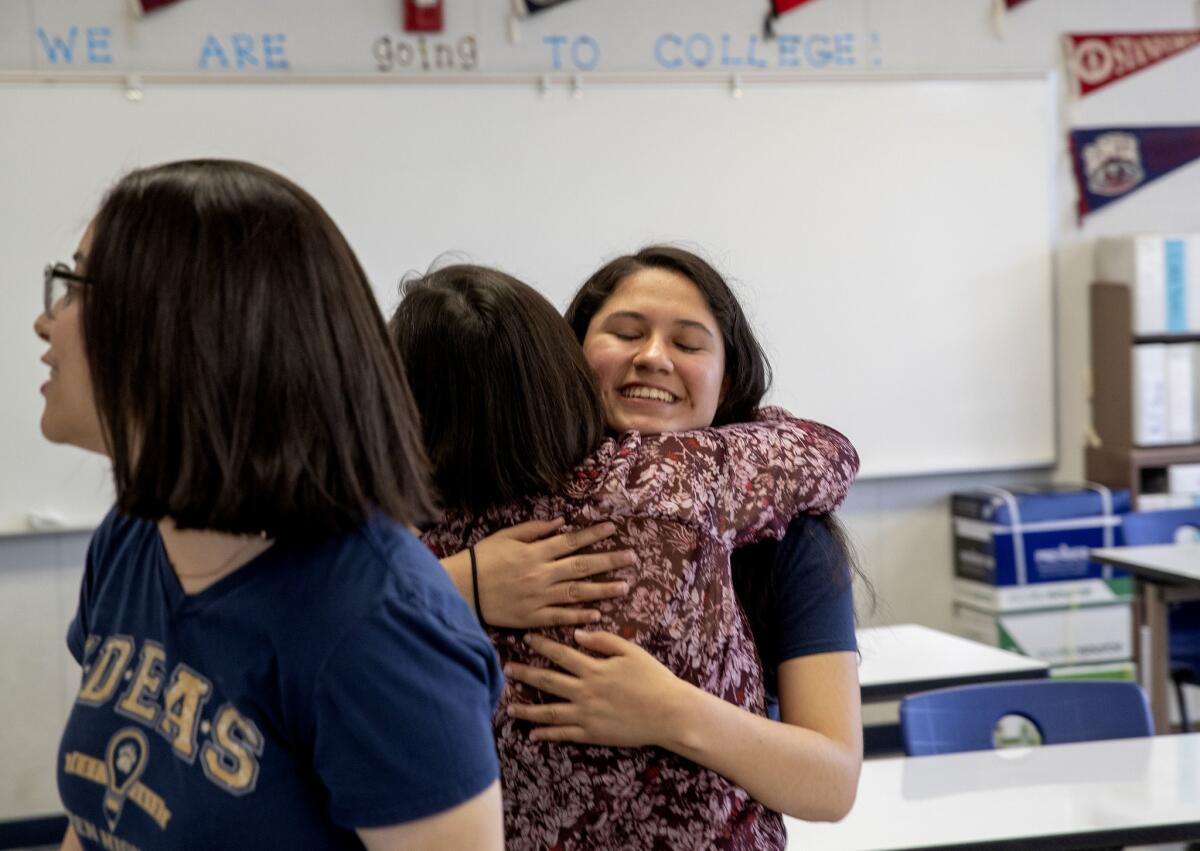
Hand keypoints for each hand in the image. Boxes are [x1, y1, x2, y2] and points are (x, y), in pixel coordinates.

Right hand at [471, 519, 634, 628]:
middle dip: (609, 560)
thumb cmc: (482, 559)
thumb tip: (561, 523)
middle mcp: (541, 574)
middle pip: (582, 566)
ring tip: (624, 586)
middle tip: (632, 558)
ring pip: (577, 592)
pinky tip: (597, 614)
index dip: (594, 534)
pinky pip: (560, 616)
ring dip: (602, 589)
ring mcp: (539, 597)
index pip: (572, 541)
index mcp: (536, 552)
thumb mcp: (506, 537)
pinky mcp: (532, 617)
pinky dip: (579, 616)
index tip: (613, 528)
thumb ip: (534, 530)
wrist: (462, 588)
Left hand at [504, 630, 689, 747]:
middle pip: (548, 681)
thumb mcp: (631, 651)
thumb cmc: (654, 678)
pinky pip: (564, 734)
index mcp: (594, 669)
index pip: (561, 654)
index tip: (526, 638)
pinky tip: (532, 734)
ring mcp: (586, 715)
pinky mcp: (592, 734)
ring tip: (509, 706)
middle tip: (506, 668)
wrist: (669, 713)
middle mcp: (585, 691)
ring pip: (549, 711)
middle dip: (525, 674)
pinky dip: (546, 734)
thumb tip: (577, 633)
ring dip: (527, 708)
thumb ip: (603, 641)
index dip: (542, 645)